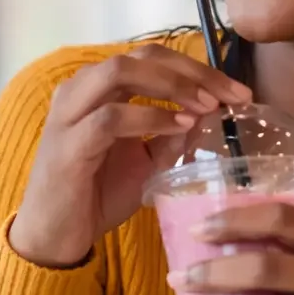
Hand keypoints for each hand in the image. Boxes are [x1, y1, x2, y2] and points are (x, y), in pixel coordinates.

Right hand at [10, 45, 251, 267]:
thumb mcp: (146, 161)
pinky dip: (150, 117)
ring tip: (207, 106)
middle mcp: (79, 90)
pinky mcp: (68, 144)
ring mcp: (69, 114)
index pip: (151, 58)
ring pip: (120, 72)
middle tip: (230, 94)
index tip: (238, 91)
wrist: (55, 237)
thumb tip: (209, 113)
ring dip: (171, 86)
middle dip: (192, 71)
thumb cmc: (96, 194)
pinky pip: (111, 117)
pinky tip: (180, 127)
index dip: (198, 68)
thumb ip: (171, 134)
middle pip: (140, 56)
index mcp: (97, 88)